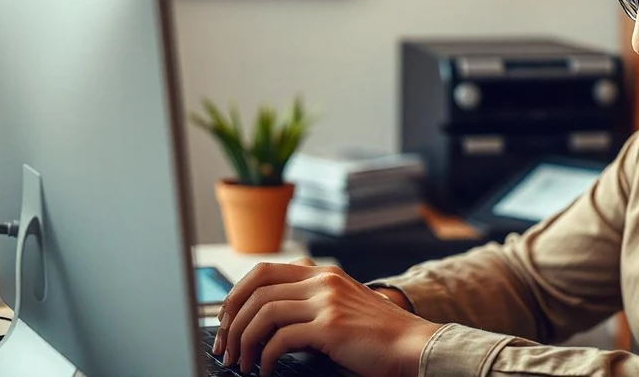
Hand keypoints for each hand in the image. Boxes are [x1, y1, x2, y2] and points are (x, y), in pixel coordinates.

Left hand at [212, 258, 440, 376]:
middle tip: (225, 345)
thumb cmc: (379, 334)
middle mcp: (322, 280)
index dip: (236, 294)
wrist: (413, 344)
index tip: (226, 319)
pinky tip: (266, 370)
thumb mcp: (343, 304)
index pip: (263, 271)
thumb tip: (267, 319)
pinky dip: (265, 358)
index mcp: (323, 273)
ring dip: (244, 341)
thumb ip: (312, 301)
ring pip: (263, 313)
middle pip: (256, 289)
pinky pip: (281, 340)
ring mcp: (326, 301)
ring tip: (242, 362)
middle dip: (232, 319)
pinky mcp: (330, 326)